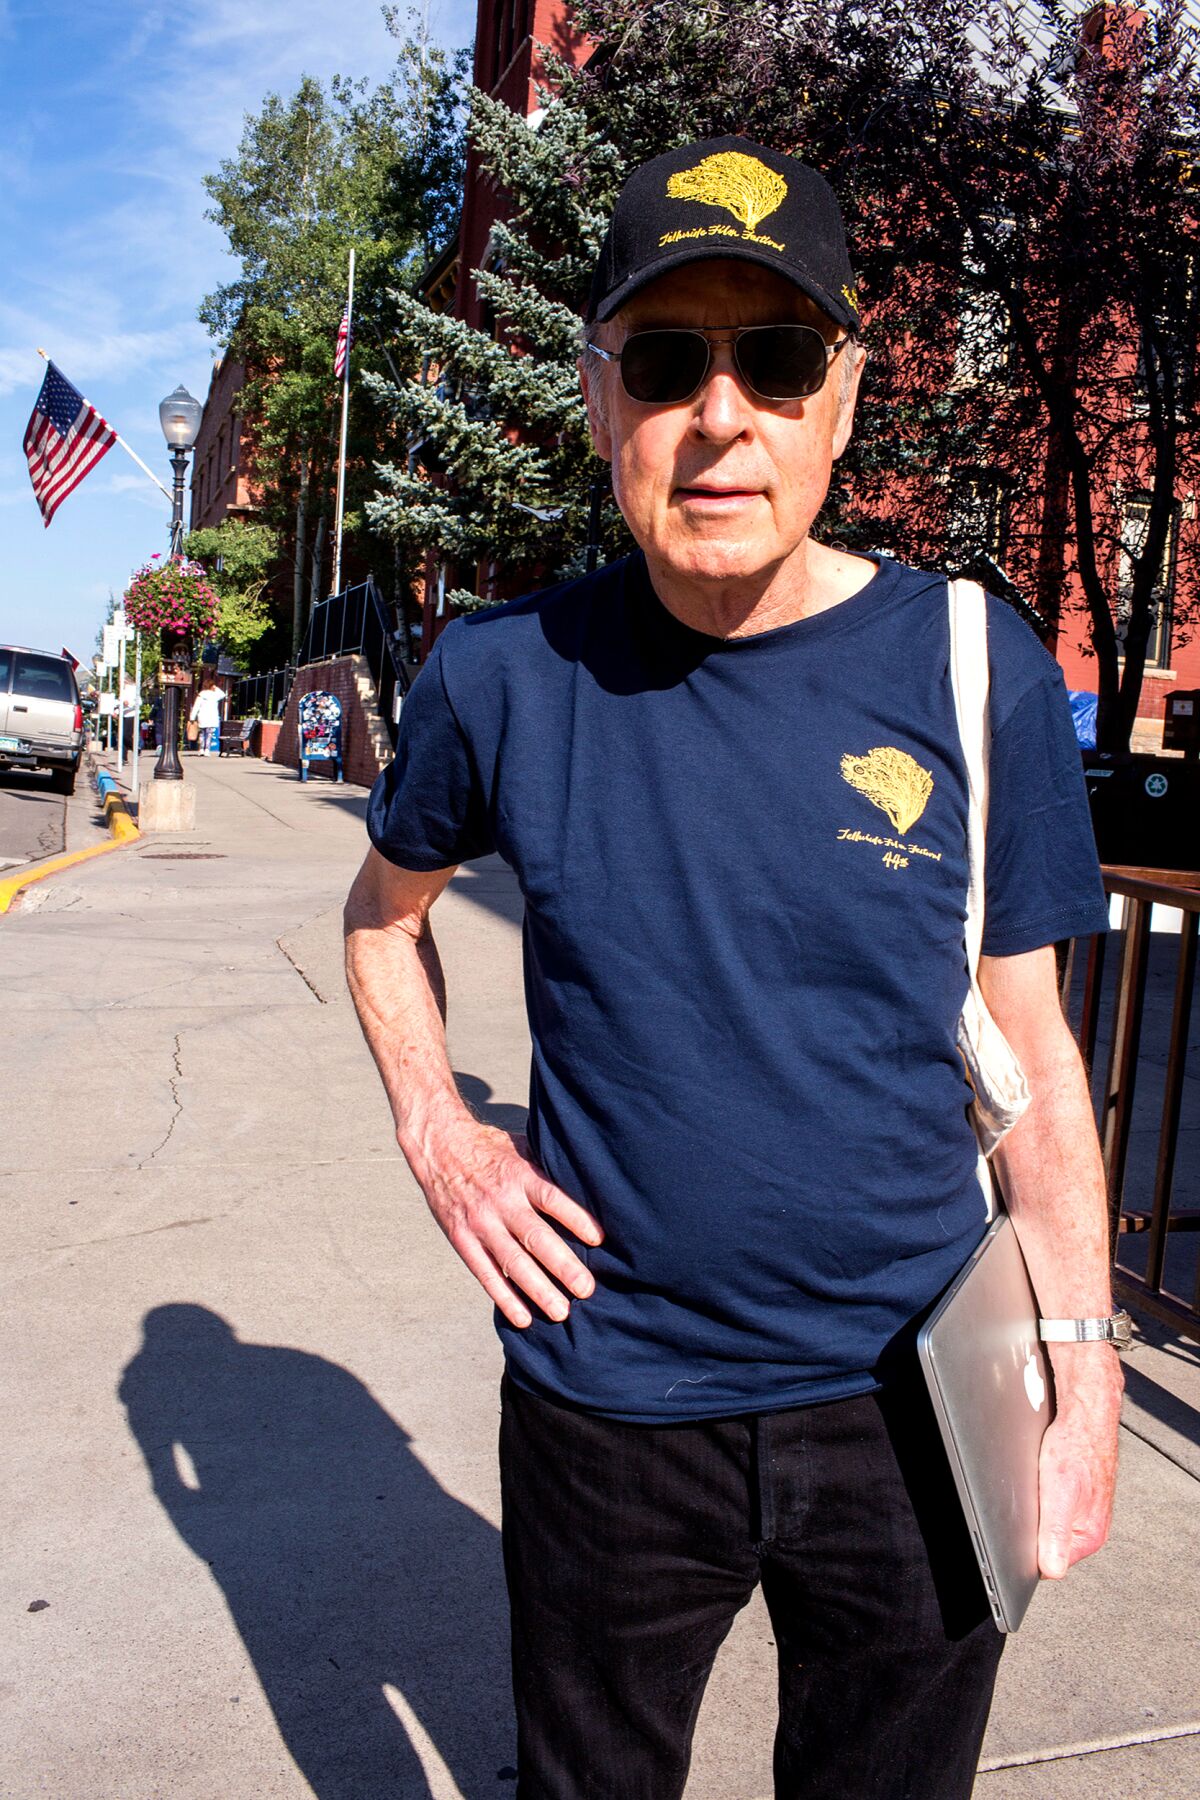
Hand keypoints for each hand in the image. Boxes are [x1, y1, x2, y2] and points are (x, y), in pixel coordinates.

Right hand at [404, 1117, 602, 1328]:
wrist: (440, 1147)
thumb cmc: (490, 1148)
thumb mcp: (522, 1147)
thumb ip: (547, 1170)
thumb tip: (588, 1187)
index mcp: (519, 1175)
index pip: (552, 1199)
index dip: (576, 1219)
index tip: (599, 1240)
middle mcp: (501, 1201)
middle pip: (535, 1237)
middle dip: (562, 1266)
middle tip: (586, 1289)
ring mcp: (480, 1223)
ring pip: (512, 1262)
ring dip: (538, 1290)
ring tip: (561, 1312)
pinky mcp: (462, 1239)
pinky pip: (485, 1273)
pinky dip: (504, 1297)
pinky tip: (524, 1318)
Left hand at [1037, 1347, 1122, 1578]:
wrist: (1084, 1413)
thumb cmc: (1076, 1445)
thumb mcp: (1059, 1492)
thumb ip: (1055, 1532)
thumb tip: (1051, 1570)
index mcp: (1087, 1537)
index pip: (1046, 1565)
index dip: (1024, 1551)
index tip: (1014, 1533)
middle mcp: (1087, 1529)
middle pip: (1044, 1544)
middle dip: (1028, 1528)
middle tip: (1024, 1501)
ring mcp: (1081, 1512)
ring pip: (1044, 1523)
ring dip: (1033, 1510)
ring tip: (1033, 1487)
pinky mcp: (1073, 1496)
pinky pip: (1047, 1505)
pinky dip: (1038, 1495)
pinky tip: (1036, 1479)